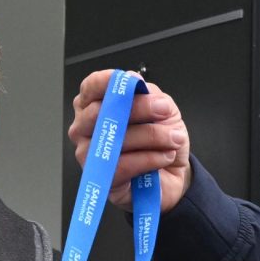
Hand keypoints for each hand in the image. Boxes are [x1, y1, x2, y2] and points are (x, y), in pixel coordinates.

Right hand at [66, 69, 190, 212]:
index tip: (134, 83)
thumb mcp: (160, 108)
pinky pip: (123, 165)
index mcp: (94, 104)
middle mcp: (85, 128)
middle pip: (101, 111)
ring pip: (115, 139)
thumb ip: (148, 94)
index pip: (91, 86)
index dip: (108, 81)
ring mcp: (88, 154)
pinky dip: (150, 159)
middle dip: (139, 108)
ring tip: (174, 138)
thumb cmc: (158, 138)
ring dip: (152, 136)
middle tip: (164, 110)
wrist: (170, 173)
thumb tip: (135, 84)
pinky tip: (165, 156)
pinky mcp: (101, 179)